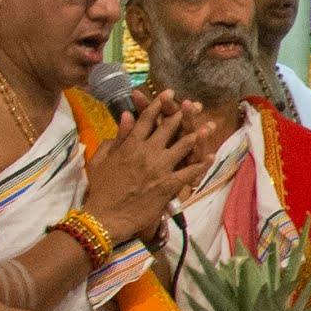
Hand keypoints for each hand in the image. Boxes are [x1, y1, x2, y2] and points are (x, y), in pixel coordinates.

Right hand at [81, 87, 224, 234]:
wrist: (105, 217)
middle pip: (169, 128)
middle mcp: (147, 152)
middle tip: (194, 105)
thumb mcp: (101, 159)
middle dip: (183, 114)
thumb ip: (116, 137)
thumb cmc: (100, 189)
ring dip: (198, 134)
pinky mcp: (168, 185)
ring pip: (183, 146)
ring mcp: (159, 168)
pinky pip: (188, 172)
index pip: (147, 118)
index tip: (169, 93)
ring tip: (209, 126)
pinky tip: (211, 156)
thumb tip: (126, 116)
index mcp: (129, 144)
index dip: (159, 103)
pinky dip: (201, 164)